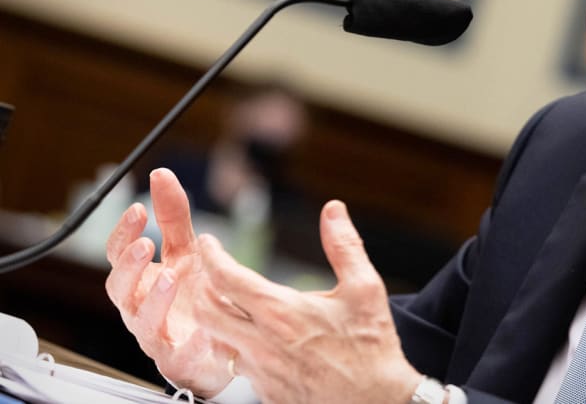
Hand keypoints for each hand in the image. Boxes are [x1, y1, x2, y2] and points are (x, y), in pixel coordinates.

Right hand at [104, 168, 234, 396]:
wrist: (215, 343)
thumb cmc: (193, 294)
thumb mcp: (186, 250)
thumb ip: (173, 216)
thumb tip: (161, 174)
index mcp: (140, 279)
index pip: (118, 254)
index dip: (123, 232)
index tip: (138, 209)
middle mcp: (141, 306)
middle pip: (119, 288)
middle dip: (129, 265)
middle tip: (145, 243)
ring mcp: (156, 334)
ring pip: (142, 320)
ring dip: (153, 298)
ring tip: (170, 277)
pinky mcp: (177, 359)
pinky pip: (176, 353)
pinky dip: (187, 342)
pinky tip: (200, 330)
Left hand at [195, 200, 422, 403]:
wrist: (376, 402)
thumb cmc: (372, 347)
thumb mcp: (365, 289)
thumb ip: (344, 245)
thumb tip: (333, 210)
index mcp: (281, 312)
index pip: (226, 278)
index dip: (211, 255)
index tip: (209, 242)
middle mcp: (261, 343)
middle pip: (206, 310)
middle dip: (201, 286)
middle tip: (211, 272)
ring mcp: (260, 372)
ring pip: (218, 340)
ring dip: (219, 319)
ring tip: (230, 304)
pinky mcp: (265, 392)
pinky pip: (239, 365)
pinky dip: (239, 346)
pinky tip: (258, 339)